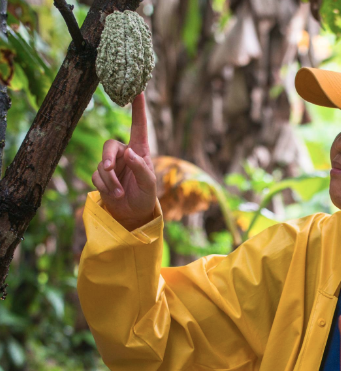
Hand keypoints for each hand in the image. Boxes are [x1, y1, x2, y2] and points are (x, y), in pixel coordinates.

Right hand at [91, 92, 156, 230]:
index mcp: (140, 152)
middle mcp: (124, 154)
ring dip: (110, 180)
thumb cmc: (145, 196)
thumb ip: (141, 168)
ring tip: (119, 193)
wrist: (132, 214)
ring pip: (101, 164)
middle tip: (108, 169)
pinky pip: (96, 177)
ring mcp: (111, 165)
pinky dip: (105, 187)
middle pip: (109, 145)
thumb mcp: (149, 184)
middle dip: (107, 158)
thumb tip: (129, 153)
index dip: (138, 110)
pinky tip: (114, 195)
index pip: (139, 127)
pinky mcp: (101, 176)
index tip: (137, 91)